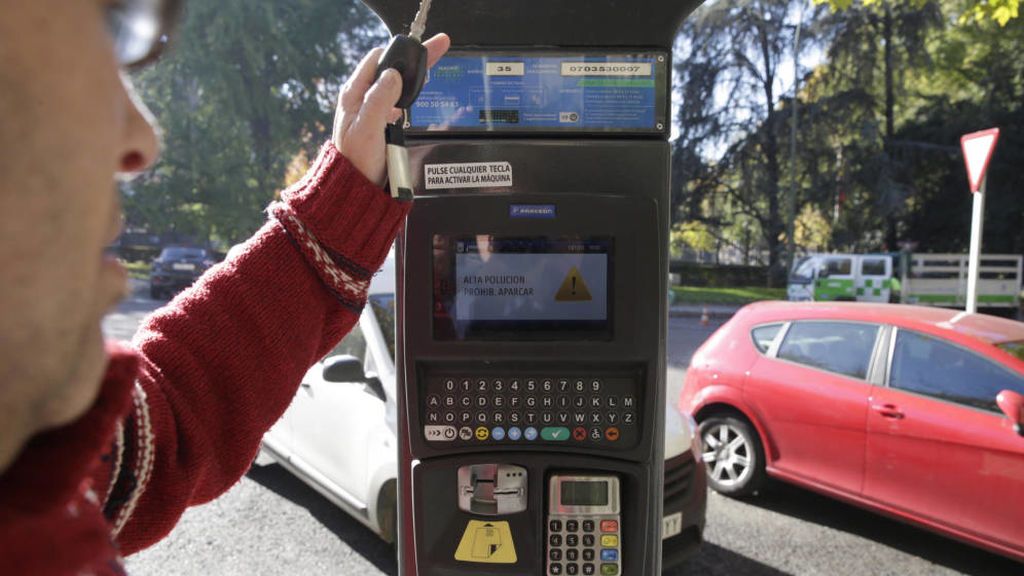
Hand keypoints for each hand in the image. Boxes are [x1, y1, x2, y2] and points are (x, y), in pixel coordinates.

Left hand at [332, 33, 450, 186]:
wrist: (356, 189)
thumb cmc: (356, 161)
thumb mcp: (368, 128)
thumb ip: (380, 100)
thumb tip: (393, 75)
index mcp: (355, 94)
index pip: (378, 59)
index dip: (401, 52)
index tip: (421, 48)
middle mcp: (363, 98)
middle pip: (391, 69)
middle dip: (415, 58)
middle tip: (439, 46)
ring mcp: (372, 110)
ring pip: (396, 84)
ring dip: (413, 76)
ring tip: (432, 63)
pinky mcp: (381, 122)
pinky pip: (397, 102)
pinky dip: (410, 95)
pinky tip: (418, 94)